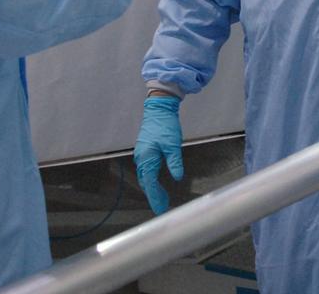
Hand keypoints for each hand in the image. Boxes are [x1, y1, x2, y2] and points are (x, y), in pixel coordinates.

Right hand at [134, 96, 183, 214]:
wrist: (159, 109)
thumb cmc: (165, 125)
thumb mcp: (173, 144)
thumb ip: (175, 162)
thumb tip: (177, 177)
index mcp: (147, 158)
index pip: (150, 183)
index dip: (155, 197)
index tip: (160, 209)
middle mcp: (141, 158)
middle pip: (146, 182)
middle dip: (154, 195)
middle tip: (163, 207)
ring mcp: (141, 154)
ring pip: (145, 176)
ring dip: (152, 188)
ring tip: (162, 198)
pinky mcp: (145, 150)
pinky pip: (146, 169)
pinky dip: (151, 179)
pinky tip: (157, 182)